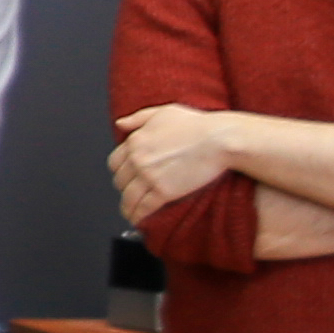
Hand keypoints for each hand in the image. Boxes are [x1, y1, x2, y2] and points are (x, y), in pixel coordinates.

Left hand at [108, 103, 233, 225]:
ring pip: (129, 197)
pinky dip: (139, 216)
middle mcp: (138, 159)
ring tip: (130, 213)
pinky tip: (138, 220)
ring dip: (128, 207)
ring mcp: (149, 176)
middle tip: (132, 193)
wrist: (219, 140)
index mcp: (135, 141)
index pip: (114, 162)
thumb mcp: (164, 112)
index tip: (125, 177)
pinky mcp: (164, 192)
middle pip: (120, 181)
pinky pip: (144, 208)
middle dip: (125, 188)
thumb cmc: (197, 124)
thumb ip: (138, 118)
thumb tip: (119, 124)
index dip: (120, 171)